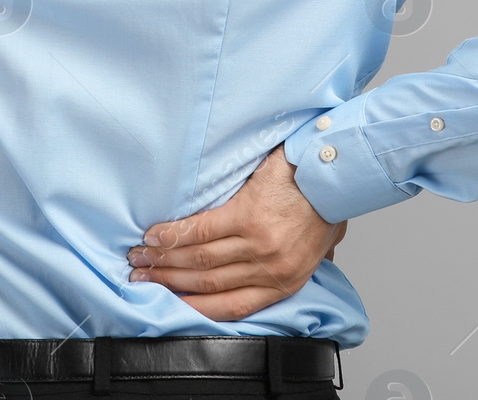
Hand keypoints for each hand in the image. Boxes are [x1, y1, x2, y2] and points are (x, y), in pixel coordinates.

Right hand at [127, 144, 347, 321]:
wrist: (336, 170)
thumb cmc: (329, 202)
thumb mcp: (323, 245)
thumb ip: (300, 261)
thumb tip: (280, 269)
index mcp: (285, 282)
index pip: (231, 306)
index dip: (194, 306)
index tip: (168, 302)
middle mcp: (269, 268)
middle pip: (207, 283)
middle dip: (169, 282)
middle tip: (141, 279)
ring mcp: (258, 243)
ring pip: (200, 259)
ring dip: (164, 260)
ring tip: (141, 257)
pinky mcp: (247, 215)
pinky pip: (201, 230)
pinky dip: (173, 235)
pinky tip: (155, 235)